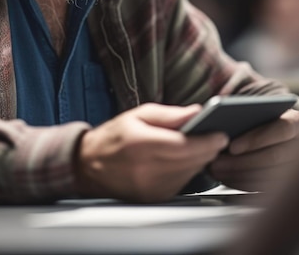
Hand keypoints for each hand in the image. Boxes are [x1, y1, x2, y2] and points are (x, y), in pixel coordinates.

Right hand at [74, 103, 228, 202]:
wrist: (89, 164)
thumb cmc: (113, 137)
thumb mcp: (138, 115)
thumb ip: (169, 114)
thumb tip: (196, 112)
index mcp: (142, 143)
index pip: (185, 146)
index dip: (207, 141)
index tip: (221, 134)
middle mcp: (146, 168)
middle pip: (191, 161)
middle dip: (208, 149)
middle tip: (215, 138)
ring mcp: (150, 186)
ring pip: (189, 173)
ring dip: (198, 160)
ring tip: (199, 146)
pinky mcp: (153, 197)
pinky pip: (181, 183)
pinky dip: (187, 171)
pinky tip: (183, 160)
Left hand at [209, 108, 298, 191]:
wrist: (275, 135)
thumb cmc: (261, 120)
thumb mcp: (258, 112)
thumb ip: (246, 113)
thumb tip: (222, 116)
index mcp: (295, 122)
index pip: (281, 130)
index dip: (256, 139)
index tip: (232, 146)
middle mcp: (298, 145)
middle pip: (274, 157)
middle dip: (241, 162)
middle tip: (216, 163)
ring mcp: (294, 169)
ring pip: (270, 178)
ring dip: (239, 176)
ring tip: (217, 170)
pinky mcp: (286, 184)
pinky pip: (266, 190)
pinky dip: (244, 186)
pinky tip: (226, 179)